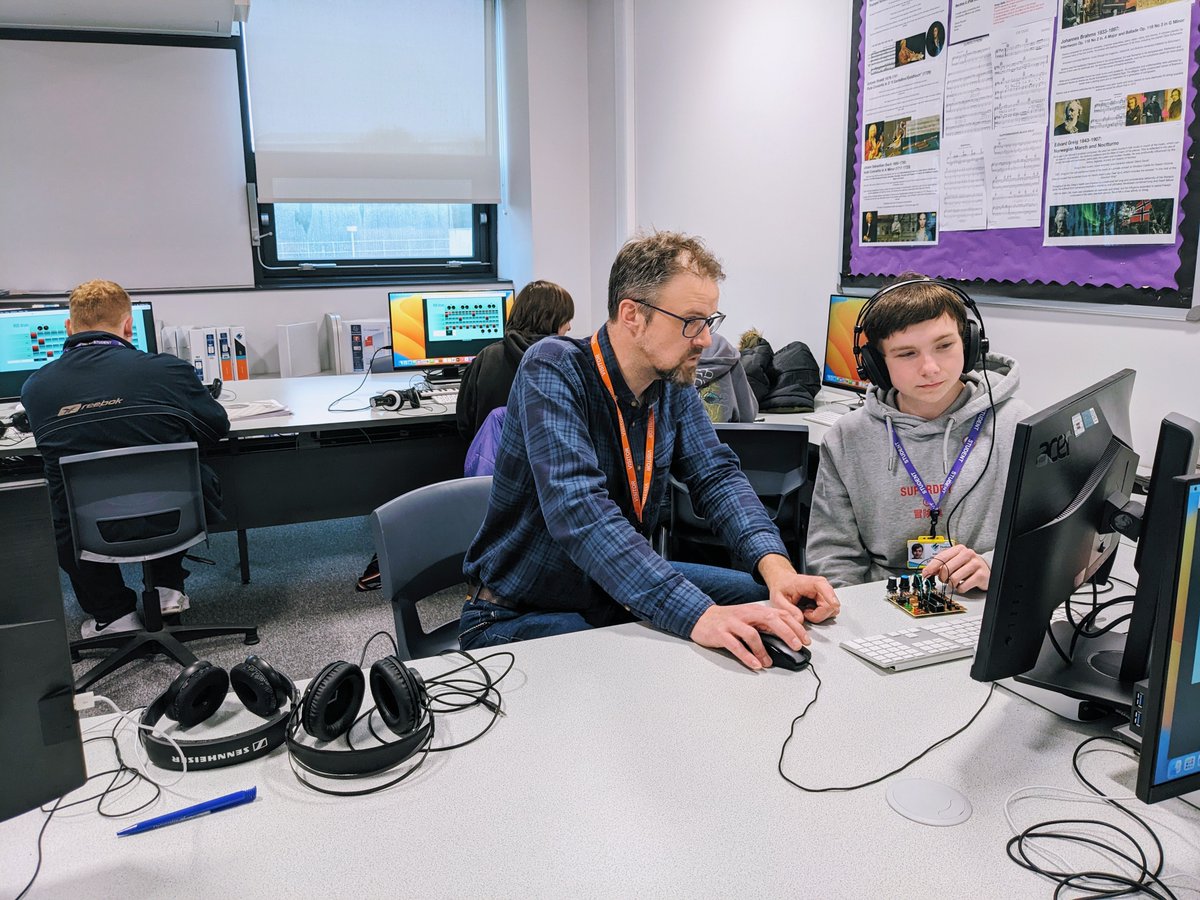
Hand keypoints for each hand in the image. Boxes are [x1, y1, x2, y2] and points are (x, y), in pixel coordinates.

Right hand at [690, 603, 811, 670]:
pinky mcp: (721, 634)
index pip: (780, 614)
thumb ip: (766, 625)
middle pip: (770, 620)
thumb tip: (787, 638)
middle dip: (787, 633)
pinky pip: (735, 645)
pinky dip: (747, 656)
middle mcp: (746, 614)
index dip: (795, 626)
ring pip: (752, 634)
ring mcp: (732, 624)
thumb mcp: (749, 618)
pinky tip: (754, 665)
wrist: (701, 617)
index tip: (805, 640)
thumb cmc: (728, 620)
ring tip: (768, 663)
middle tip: (796, 646)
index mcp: (756, 610)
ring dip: (763, 651)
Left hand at [767, 573, 839, 623]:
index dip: (830, 595)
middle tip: (804, 613)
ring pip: (832, 610)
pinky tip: (810, 611)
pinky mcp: (827, 599)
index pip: (823, 586)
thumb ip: (788, 609)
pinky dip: (820, 615)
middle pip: (830, 604)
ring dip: (819, 615)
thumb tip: (800, 620)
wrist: (784, 581)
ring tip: (806, 611)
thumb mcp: (778, 599)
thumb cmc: (782, 587)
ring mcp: (825, 593)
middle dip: (818, 615)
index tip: (833, 604)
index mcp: (809, 582)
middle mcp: (821, 586)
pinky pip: (830, 611)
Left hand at [924, 544, 989, 592]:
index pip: (941, 557)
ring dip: (951, 584)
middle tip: (945, 579)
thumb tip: (927, 571)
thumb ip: (941, 564)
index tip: (925, 574)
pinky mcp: (980, 576)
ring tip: (955, 581)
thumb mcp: (954, 561)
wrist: (985, 569)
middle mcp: (968, 554)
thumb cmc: (967, 565)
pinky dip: (960, 589)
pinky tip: (963, 584)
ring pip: (953, 578)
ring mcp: (975, 564)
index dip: (931, 567)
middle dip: (942, 577)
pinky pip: (962, 587)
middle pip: (946, 569)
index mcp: (959, 549)